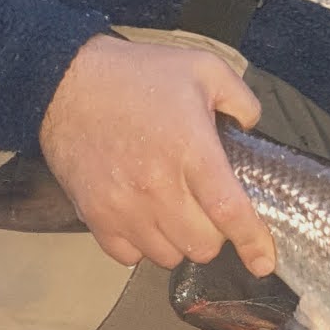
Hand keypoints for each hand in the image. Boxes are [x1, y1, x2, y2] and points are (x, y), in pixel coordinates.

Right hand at [38, 35, 276, 275]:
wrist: (66, 80)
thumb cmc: (136, 73)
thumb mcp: (204, 67)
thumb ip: (241, 99)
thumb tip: (251, 126)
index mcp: (191, 151)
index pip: (230, 212)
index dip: (253, 242)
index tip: (263, 261)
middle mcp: (157, 186)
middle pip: (201, 246)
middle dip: (214, 235)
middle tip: (207, 211)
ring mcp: (123, 206)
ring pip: (167, 257)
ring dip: (178, 242)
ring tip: (175, 214)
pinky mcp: (94, 215)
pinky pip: (128, 256)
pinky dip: (142, 246)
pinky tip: (145, 219)